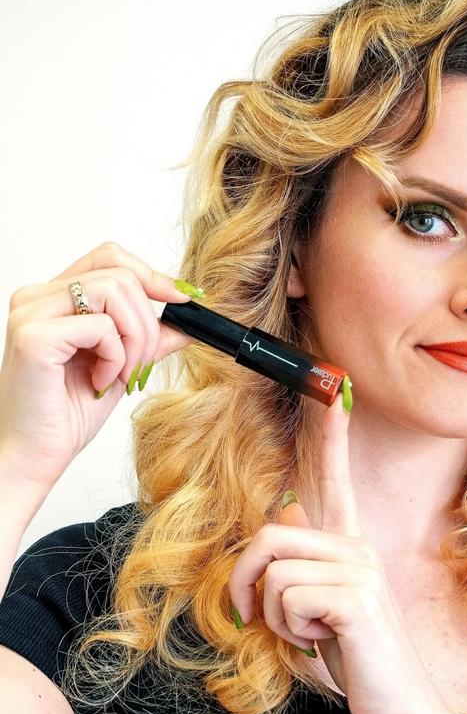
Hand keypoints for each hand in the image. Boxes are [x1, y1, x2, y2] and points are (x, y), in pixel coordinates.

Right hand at [0, 240, 199, 488]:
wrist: (34, 456)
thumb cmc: (66, 415)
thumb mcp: (121, 366)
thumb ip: (149, 337)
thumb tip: (188, 317)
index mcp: (54, 298)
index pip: (110, 257)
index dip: (153, 274)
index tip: (183, 300)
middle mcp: (37, 297)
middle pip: (121, 274)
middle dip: (148, 322)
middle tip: (140, 365)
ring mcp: (31, 313)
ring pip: (116, 291)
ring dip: (135, 339)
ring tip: (120, 374)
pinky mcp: (34, 336)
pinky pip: (102, 326)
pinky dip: (115, 357)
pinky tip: (98, 382)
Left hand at [227, 383, 453, 713]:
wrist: (400, 708)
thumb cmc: (355, 658)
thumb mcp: (317, 610)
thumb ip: (299, 569)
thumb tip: (278, 531)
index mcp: (348, 543)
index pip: (334, 474)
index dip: (329, 429)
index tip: (330, 383)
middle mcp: (357, 545)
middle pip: (270, 532)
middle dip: (245, 580)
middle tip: (254, 616)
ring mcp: (360, 569)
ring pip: (273, 571)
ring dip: (274, 618)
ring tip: (307, 634)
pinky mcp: (356, 598)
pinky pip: (288, 597)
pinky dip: (290, 631)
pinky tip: (324, 643)